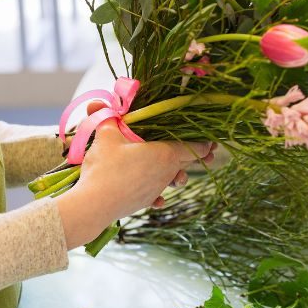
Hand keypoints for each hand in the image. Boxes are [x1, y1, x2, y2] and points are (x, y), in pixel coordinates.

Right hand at [55, 105, 213, 248]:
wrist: (94, 205)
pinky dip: (159, 191)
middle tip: (205, 150)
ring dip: (176, 172)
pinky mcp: (145, 201)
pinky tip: (156, 194)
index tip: (213, 140)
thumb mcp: (106, 136)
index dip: (205, 142)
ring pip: (174, 178)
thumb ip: (106, 117)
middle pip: (187, 161)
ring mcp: (157, 188)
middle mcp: (167, 172)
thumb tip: (95, 102)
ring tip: (174, 169)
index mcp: (165, 154)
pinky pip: (158, 193)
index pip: (195, 146)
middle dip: (193, 155)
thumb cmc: (105, 168)